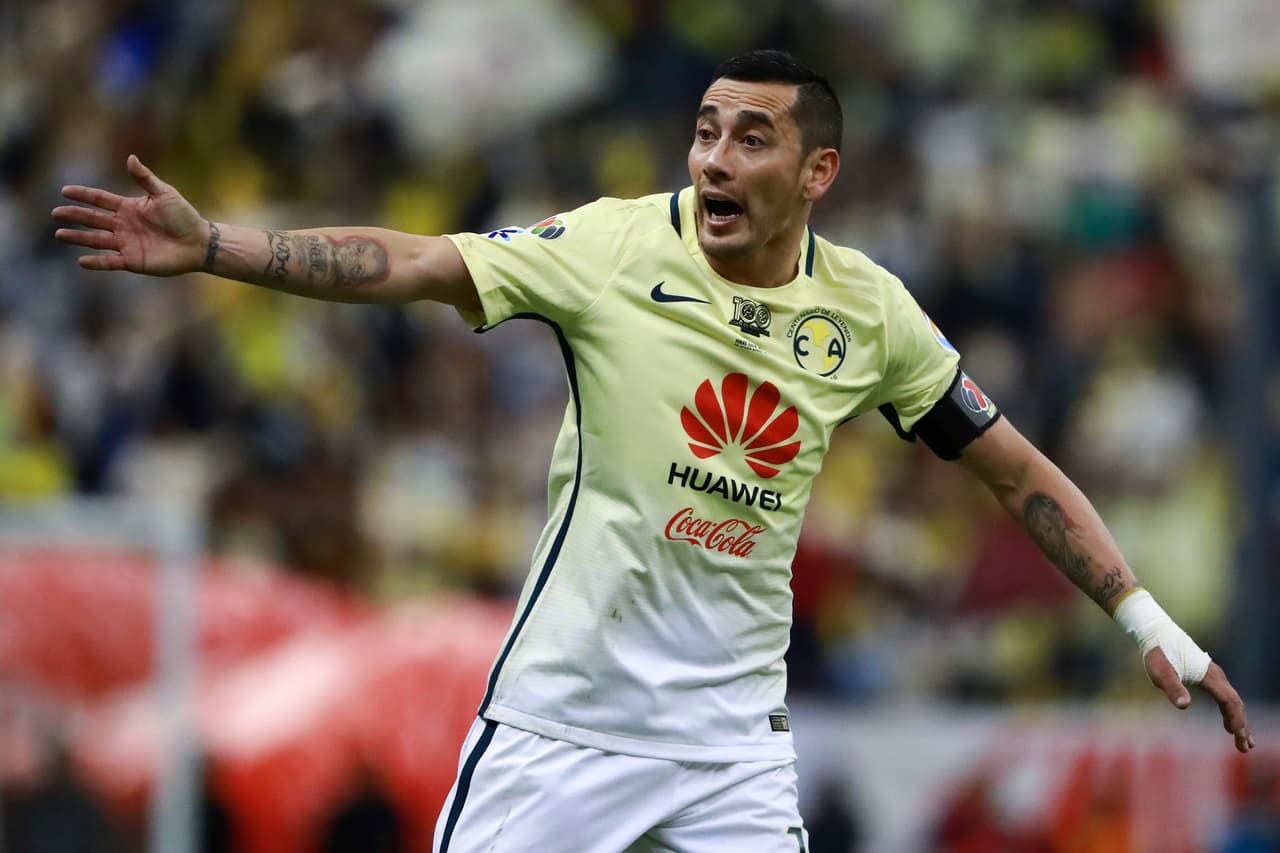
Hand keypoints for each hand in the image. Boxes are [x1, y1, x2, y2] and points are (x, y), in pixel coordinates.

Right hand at [52, 155, 207, 275]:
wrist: (198, 242)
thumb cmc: (184, 216)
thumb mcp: (164, 193)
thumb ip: (145, 178)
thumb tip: (130, 157)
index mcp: (129, 207)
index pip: (100, 200)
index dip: (83, 195)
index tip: (65, 191)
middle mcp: (123, 225)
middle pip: (93, 219)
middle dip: (74, 216)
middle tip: (55, 213)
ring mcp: (126, 243)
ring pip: (96, 240)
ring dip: (78, 238)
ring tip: (60, 234)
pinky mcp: (133, 261)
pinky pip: (110, 261)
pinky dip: (96, 262)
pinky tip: (81, 260)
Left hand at [1146, 649, 1254, 753]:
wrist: (1157, 634)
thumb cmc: (1158, 654)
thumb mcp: (1161, 672)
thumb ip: (1173, 687)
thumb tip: (1184, 705)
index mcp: (1208, 675)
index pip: (1229, 700)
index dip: (1235, 718)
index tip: (1237, 736)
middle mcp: (1216, 675)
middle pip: (1236, 703)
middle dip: (1242, 726)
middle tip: (1245, 748)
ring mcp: (1214, 675)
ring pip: (1233, 700)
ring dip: (1239, 721)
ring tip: (1244, 742)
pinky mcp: (1208, 676)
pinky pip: (1226, 697)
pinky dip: (1231, 712)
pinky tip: (1229, 723)